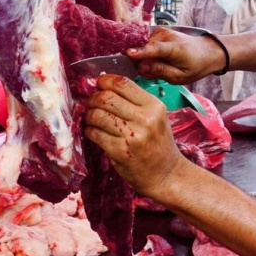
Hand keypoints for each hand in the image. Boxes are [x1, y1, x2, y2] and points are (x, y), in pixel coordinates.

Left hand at [84, 74, 184, 197]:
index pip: (123, 83)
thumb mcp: (156, 117)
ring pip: (98, 115)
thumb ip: (135, 102)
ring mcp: (132, 135)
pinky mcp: (120, 151)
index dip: (105, 80)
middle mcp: (145, 119)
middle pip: (107, 97)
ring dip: (89, 115)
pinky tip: (93, 132)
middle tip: (91, 103)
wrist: (166, 174)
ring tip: (91, 119)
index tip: (99, 84)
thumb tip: (106, 87)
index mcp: (154, 106)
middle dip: (93, 98)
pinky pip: (95, 134)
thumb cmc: (158, 143)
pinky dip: (89, 131)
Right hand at [128, 27, 226, 83]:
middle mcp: (165, 36)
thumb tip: (142, 67)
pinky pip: (146, 45)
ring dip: (146, 59)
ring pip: (143, 48)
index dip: (141, 52)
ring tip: (161, 67)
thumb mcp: (180, 76)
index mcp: (174, 48)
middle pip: (144, 50)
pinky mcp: (157, 32)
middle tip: (155, 73)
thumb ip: (161, 72)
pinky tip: (159, 61)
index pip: (154, 49)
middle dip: (143, 63)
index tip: (128, 54)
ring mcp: (160, 32)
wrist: (207, 51)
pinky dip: (148, 54)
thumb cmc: (196, 65)